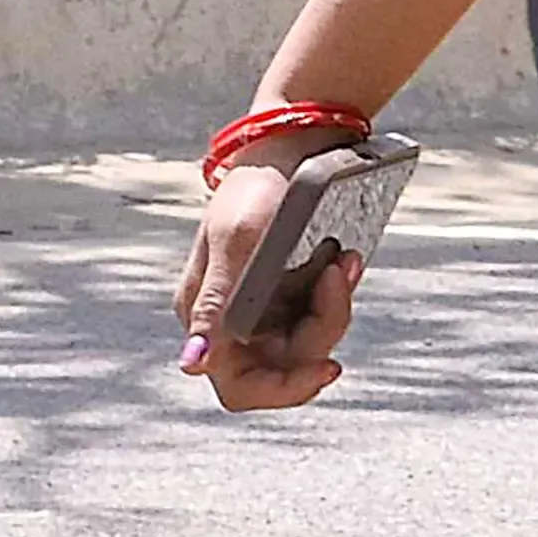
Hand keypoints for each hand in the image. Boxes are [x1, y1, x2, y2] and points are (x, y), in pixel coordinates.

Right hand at [174, 160, 358, 409]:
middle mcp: (233, 322)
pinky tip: (344, 258)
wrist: (288, 147)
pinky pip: (323, 314)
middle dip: (321, 332)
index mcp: (208, 318)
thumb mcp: (237, 243)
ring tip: (343, 259)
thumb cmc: (254, 189)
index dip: (283, 389)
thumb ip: (215, 306)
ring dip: (334, 305)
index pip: (242, 387)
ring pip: (311, 342)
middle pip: (287, 366)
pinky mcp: (293, 294)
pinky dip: (337, 291)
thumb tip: (192, 363)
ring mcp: (266, 309)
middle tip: (337, 283)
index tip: (327, 366)